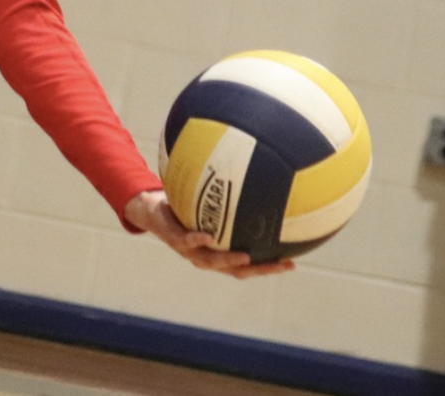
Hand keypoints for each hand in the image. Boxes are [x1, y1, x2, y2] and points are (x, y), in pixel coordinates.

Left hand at [123, 190, 295, 278]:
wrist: (152, 212)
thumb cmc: (183, 207)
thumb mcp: (205, 200)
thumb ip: (224, 195)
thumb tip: (250, 173)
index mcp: (219, 253)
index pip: (250, 265)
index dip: (270, 267)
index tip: (293, 263)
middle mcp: (208, 257)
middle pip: (239, 270)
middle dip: (262, 269)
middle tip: (283, 263)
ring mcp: (191, 251)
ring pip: (213, 262)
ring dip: (230, 260)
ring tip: (247, 257)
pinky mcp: (176, 240)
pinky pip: (187, 240)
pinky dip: (198, 239)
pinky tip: (208, 235)